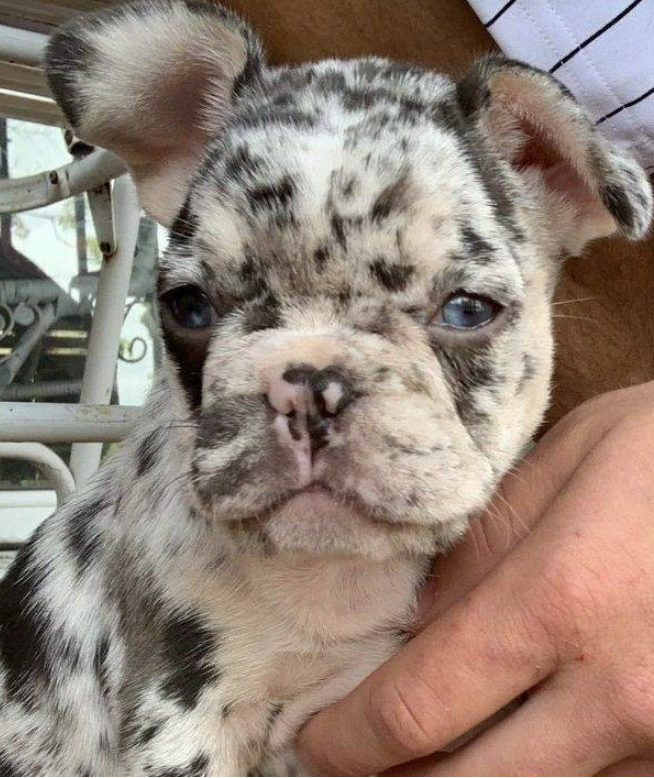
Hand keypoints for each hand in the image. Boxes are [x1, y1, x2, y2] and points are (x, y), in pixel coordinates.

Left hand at [298, 382, 653, 775]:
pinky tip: (516, 745)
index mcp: (564, 601)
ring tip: (422, 758)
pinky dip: (544, 774)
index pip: (420, 706)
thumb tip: (418, 624)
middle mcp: (620, 692)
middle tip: (351, 765)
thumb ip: (485, 547)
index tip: (314, 737)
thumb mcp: (570, 461)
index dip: (350, 737)